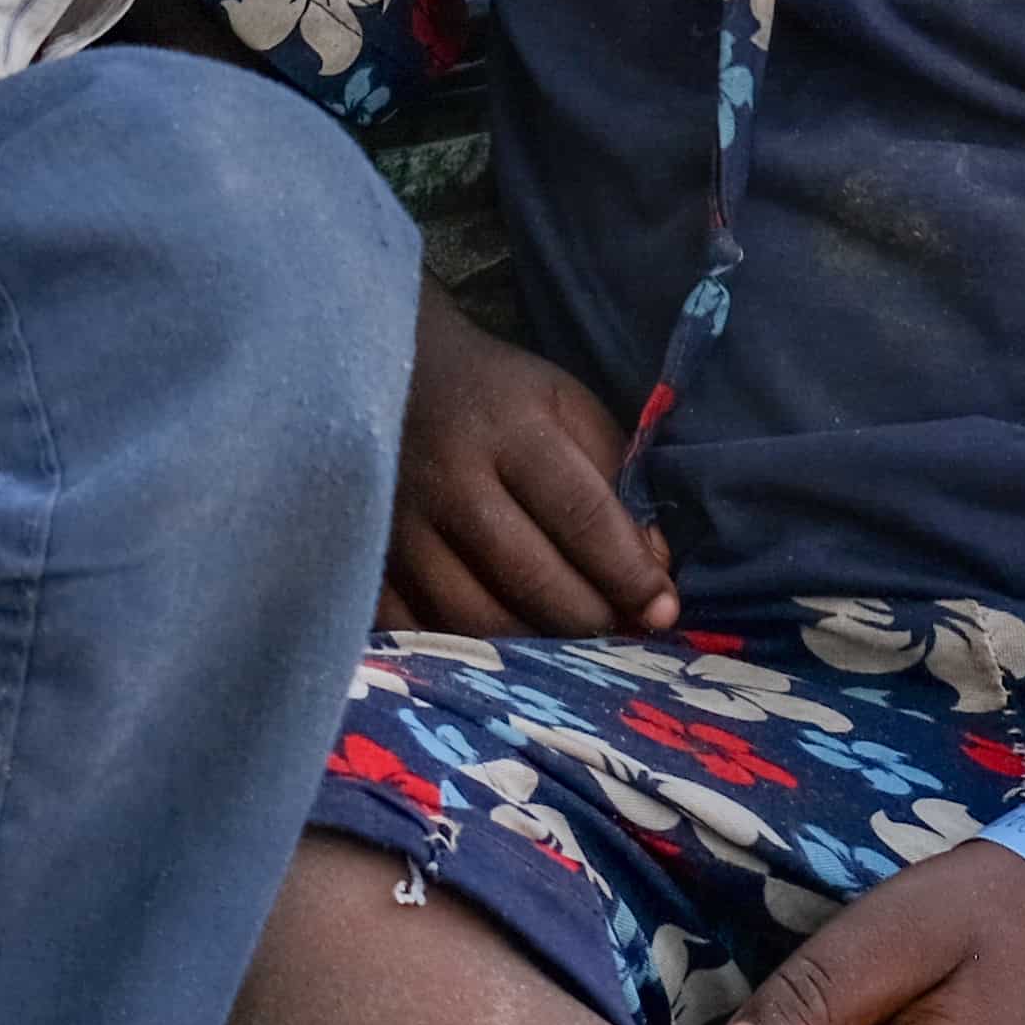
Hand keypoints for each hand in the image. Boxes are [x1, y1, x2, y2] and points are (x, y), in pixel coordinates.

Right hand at [389, 299, 672, 636]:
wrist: (393, 372)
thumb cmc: (497, 397)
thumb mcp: (566, 408)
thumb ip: (616, 480)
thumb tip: (654, 572)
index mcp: (511, 429)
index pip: (581, 515)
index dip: (628, 573)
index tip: (662, 610)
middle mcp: (449, 477)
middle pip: (529, 578)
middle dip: (588, 620)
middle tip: (619, 633)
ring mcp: (396, 524)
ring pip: (474, 618)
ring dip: (533, 647)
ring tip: (567, 646)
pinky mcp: (363, 558)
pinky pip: (416, 633)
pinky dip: (465, 653)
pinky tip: (498, 648)